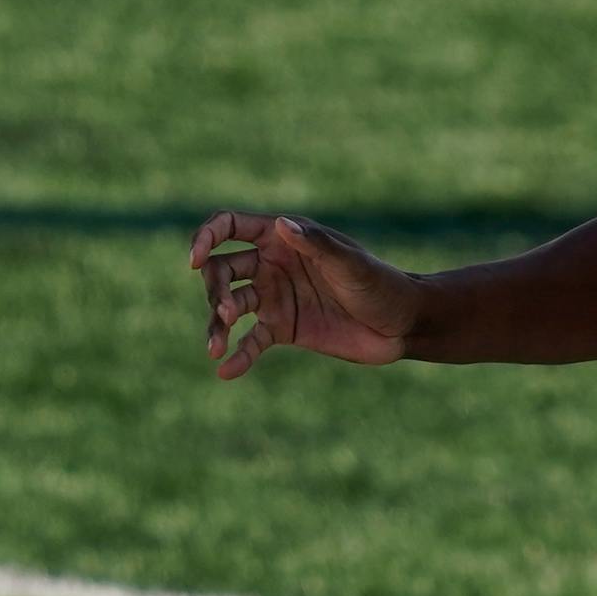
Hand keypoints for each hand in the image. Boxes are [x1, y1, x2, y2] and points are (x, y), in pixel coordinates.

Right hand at [189, 211, 421, 379]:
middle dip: (215, 290)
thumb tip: (280, 225)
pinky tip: (226, 370)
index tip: (195, 261)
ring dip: (218, 324)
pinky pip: (250, 342)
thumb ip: (315, 245)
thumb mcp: (350, 264)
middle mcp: (273, 265)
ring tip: (217, 347)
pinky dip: (237, 356)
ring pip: (229, 306)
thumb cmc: (380, 283)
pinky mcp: (283, 329)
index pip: (231, 226)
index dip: (206, 238)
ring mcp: (276, 297)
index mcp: (286, 239)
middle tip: (228, 313)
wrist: (402, 324)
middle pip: (221, 270)